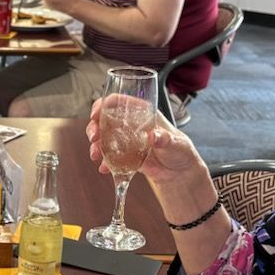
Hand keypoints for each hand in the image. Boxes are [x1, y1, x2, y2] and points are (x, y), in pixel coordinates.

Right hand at [87, 98, 205, 187]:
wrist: (179, 172)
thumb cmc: (180, 150)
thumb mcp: (175, 143)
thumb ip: (164, 139)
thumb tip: (153, 137)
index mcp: (142, 113)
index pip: (118, 101)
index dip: (103, 105)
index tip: (96, 114)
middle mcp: (130, 123)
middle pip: (104, 118)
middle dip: (94, 126)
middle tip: (94, 137)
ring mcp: (125, 139)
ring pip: (102, 137)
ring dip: (95, 145)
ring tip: (95, 155)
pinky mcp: (124, 155)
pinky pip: (108, 156)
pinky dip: (104, 162)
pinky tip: (104, 168)